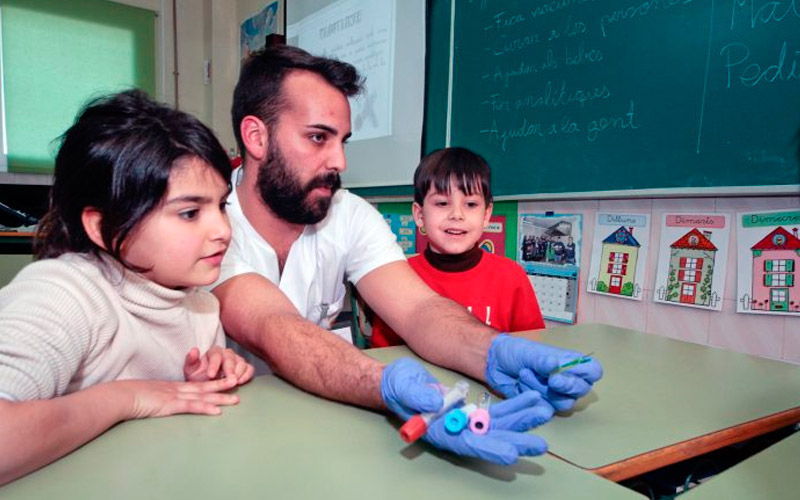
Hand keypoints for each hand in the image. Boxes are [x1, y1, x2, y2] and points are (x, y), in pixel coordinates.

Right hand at [115, 377, 240, 418]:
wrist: (119, 396)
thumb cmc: (128, 397)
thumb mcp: (146, 396)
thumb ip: (155, 399)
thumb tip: (156, 403)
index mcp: (170, 387)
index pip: (195, 385)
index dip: (211, 383)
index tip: (224, 381)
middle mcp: (176, 389)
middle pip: (204, 387)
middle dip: (222, 385)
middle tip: (238, 382)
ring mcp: (174, 396)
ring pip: (203, 396)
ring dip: (220, 397)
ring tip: (236, 399)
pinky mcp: (170, 405)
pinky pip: (191, 406)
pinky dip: (205, 408)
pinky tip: (217, 411)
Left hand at [183, 346, 254, 384]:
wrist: (206, 386)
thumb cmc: (199, 377)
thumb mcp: (191, 370)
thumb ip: (191, 360)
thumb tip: (194, 350)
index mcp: (213, 352)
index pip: (215, 355)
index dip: (214, 365)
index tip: (211, 375)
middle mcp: (227, 354)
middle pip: (230, 358)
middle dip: (229, 369)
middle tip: (228, 379)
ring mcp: (237, 360)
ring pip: (241, 362)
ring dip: (238, 372)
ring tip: (234, 382)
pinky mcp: (245, 368)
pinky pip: (249, 369)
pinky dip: (247, 374)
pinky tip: (241, 381)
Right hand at [381, 358, 549, 464]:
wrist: (401, 382)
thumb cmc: (398, 387)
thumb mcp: (403, 387)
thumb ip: (418, 395)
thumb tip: (437, 401)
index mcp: (439, 431)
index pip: (467, 443)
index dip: (489, 448)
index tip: (510, 453)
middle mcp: (457, 431)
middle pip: (490, 438)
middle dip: (516, 439)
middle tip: (540, 445)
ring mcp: (467, 422)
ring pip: (500, 424)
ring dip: (522, 420)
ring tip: (543, 413)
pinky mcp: (473, 411)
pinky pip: (499, 411)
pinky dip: (516, 406)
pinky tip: (533, 401)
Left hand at [485, 334, 602, 411]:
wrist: (494, 363)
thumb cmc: (515, 352)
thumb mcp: (530, 352)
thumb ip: (543, 360)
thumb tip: (554, 364)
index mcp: (570, 362)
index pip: (594, 371)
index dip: (587, 375)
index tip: (567, 372)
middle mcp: (567, 379)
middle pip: (582, 390)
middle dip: (565, 385)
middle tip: (551, 379)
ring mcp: (555, 394)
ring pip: (564, 402)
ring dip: (542, 389)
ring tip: (525, 374)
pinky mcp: (542, 404)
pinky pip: (546, 408)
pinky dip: (532, 396)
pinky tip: (521, 385)